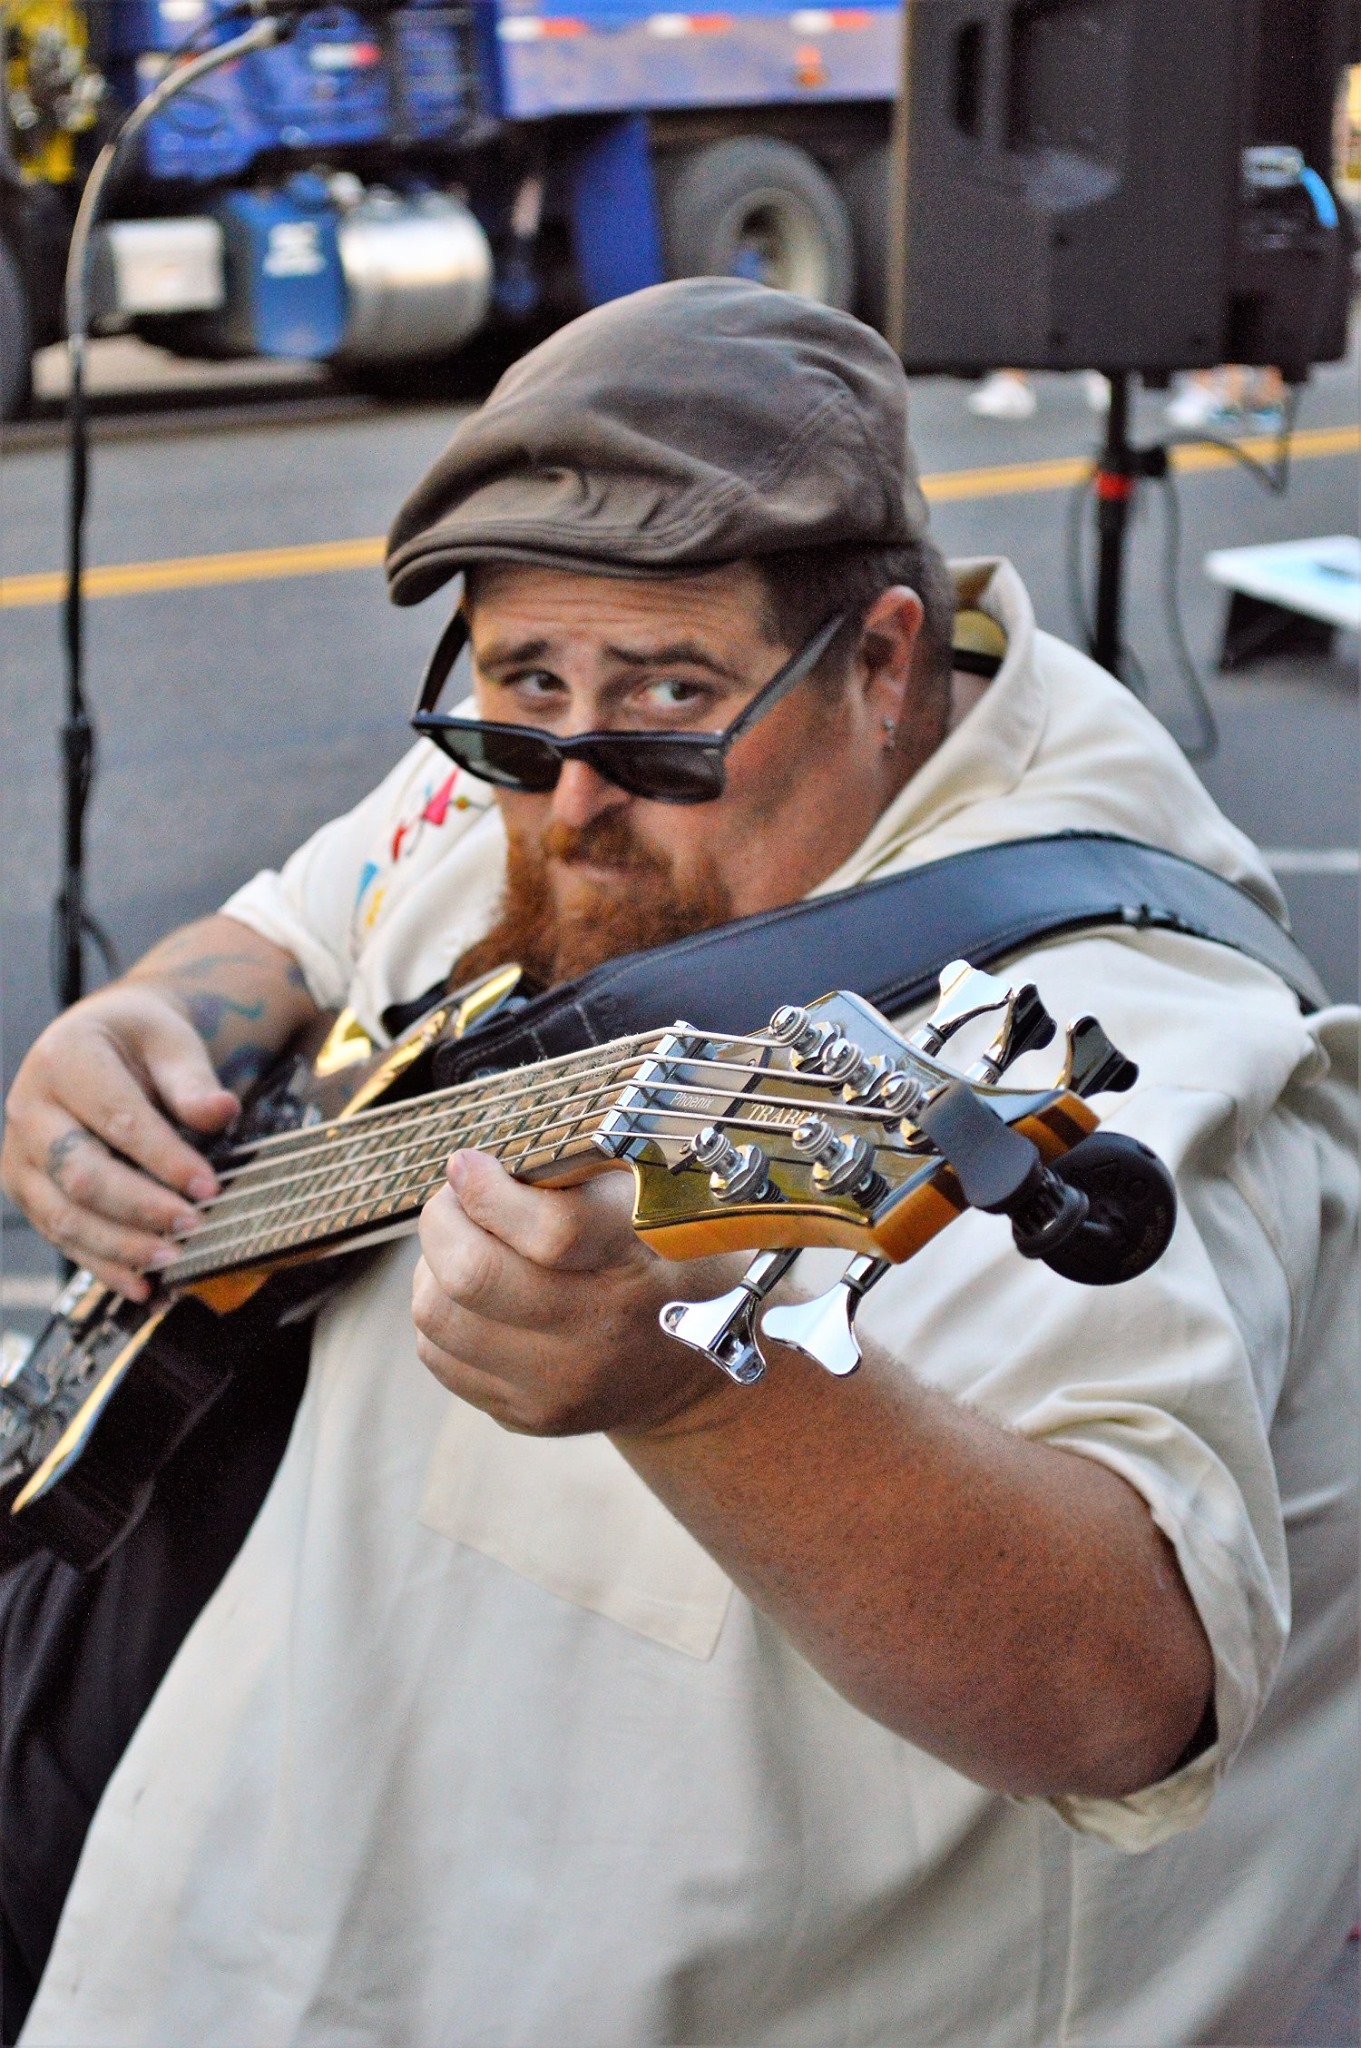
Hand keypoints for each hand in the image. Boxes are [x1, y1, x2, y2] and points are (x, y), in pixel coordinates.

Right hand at [1, 986, 238, 1298]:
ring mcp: (20, 1155)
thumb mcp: (170, 1042)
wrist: (99, 1045)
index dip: (165, 1159)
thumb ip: (192, 1082)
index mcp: (64, 1059)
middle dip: (141, 1208)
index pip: (118, 1119)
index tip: (210, 1187)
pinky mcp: (27, 1191)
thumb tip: (221, 1111)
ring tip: (174, 1260)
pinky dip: (103, 1266)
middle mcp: (29, 1109)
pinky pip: (60, 1237)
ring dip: (121, 1247)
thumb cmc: (138, 1042)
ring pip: (64, 1216)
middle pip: (81, 1175)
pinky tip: (144, 1286)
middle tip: (194, 1225)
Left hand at [412, 1149, 743, 1435]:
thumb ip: (579, 1175)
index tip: (470, 1163)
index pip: (552, 1230)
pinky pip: (438, 1356)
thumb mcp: (651, 1202)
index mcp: (638, 1266)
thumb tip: (482, 1166)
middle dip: (442, 1221)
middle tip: (453, 1200)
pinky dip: (440, 1311)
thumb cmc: (663, 1259)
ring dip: (432, 1267)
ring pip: (438, 1316)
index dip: (489, 1190)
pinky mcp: (525, 1414)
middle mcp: (599, 1334)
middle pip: (474, 1276)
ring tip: (460, 1244)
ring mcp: (558, 1384)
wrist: (688, 1369)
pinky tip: (469, 1294)